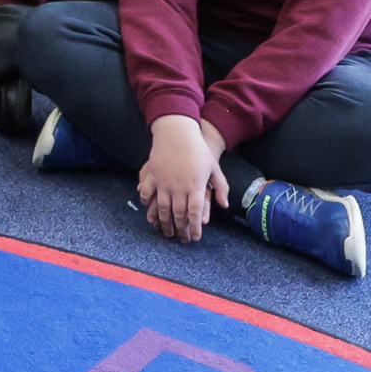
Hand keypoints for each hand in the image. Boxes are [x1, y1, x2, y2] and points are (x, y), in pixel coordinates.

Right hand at [137, 116, 229, 243]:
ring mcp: (163, 181)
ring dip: (164, 223)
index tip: (195, 237)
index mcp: (195, 185)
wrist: (177, 132)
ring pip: (162, 208)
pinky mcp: (151, 175)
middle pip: (178, 214)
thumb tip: (223, 205)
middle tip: (182, 239)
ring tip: (166, 232)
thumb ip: (221, 187)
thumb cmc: (198, 150)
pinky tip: (150, 211)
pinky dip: (147, 204)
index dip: (194, 227)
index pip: (195, 212)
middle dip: (180, 230)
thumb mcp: (214, 167)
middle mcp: (178, 186)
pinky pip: (147, 194)